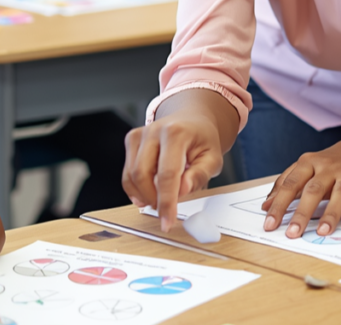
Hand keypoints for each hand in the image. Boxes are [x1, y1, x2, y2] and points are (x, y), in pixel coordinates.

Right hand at [123, 113, 223, 231]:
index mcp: (176, 132)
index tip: (167, 221)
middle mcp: (154, 130)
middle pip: (142, 174)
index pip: (167, 174)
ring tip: (159, 202)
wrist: (192, 119)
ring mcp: (140, 134)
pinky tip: (147, 195)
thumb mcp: (213, 158)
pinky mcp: (131, 140)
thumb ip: (199, 175)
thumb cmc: (202, 139)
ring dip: (143, 196)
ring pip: (131, 175)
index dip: (166, 202)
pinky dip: (135, 189)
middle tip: (165, 212)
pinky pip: (127, 172)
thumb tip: (182, 190)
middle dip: (152, 199)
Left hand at [261, 135, 340, 238]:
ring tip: (322, 231)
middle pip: (314, 189)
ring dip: (331, 213)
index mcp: (310, 162)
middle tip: (292, 232)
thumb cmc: (330, 164)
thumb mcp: (306, 168)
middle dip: (302, 212)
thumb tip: (266, 205)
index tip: (270, 224)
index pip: (291, 184)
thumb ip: (286, 184)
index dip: (279, 204)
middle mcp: (330, 167)